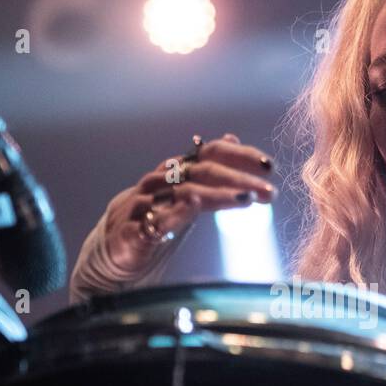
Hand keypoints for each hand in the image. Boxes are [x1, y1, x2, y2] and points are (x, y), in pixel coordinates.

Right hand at [101, 133, 275, 277]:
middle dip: (239, 179)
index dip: (241, 156)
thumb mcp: (186, 191)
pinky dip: (173, 213)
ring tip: (244, 200)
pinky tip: (192, 207)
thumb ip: (209, 168)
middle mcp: (161, 182)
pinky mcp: (132, 231)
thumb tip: (231, 138)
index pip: (212, 153)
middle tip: (269, 192)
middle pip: (203, 171)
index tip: (270, 166)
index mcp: (177, 171)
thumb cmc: (156, 216)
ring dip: (217, 195)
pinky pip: (153, 219)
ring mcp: (145, 204)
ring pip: (183, 192)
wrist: (115, 248)